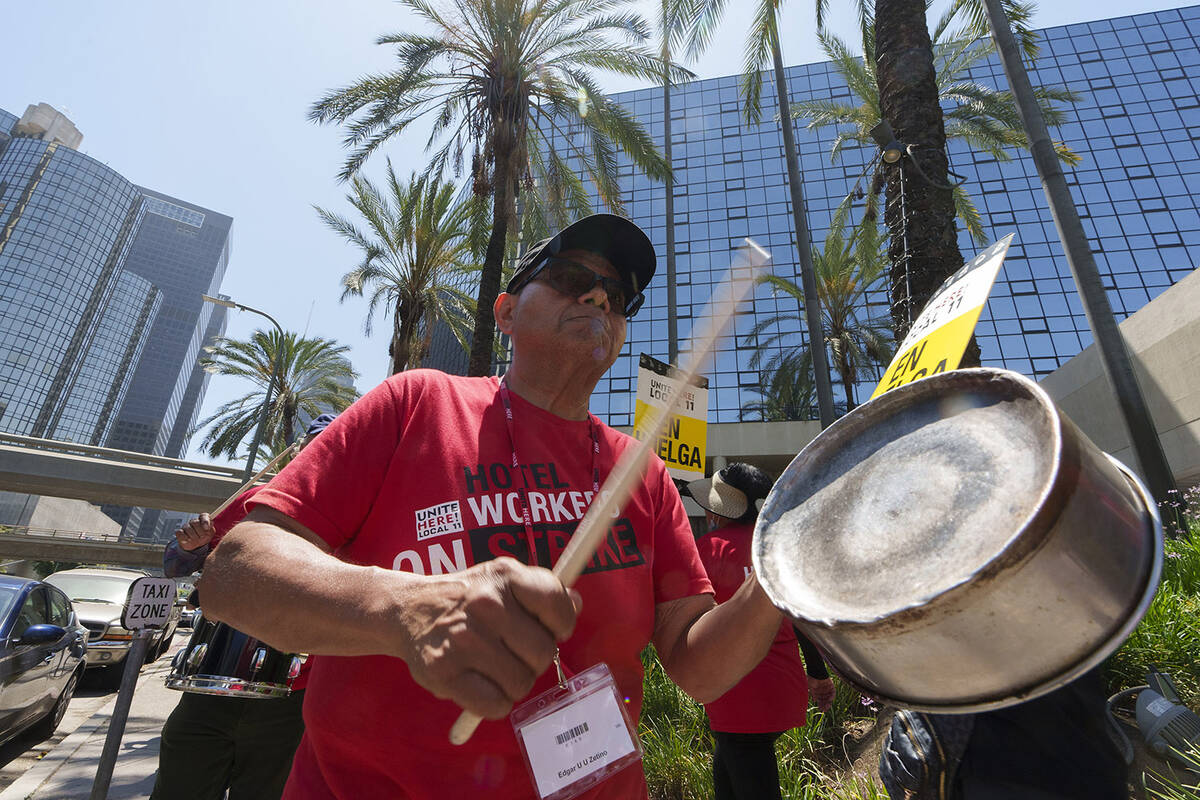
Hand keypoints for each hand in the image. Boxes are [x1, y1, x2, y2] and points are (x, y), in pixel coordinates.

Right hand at [175, 514, 215, 551]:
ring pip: (188, 528)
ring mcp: (186, 526)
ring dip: (193, 536)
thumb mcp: (210, 533)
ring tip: (197, 541)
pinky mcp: (180, 532)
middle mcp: (194, 521)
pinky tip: (188, 540)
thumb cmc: (204, 537)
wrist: (197, 545)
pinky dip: (185, 537)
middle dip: (200, 532)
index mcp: (203, 519)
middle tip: (202, 537)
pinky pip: (180, 532)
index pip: (203, 516)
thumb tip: (209, 526)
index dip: (205, 521)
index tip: (206, 529)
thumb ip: (210, 528)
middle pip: (195, 522)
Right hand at [392, 558, 580, 720]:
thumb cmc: (468, 598)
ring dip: (514, 682)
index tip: (548, 629)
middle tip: (515, 652)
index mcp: (504, 575)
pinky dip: (494, 703)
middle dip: (535, 659)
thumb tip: (576, 604)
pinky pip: (495, 706)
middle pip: (543, 652)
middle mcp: (485, 604)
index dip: (561, 624)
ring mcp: (463, 639)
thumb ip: (542, 591)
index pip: (556, 604)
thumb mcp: (503, 579)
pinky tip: (482, 684)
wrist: (409, 609)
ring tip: (495, 666)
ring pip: (521, 683)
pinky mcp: (444, 672)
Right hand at [809, 677, 835, 711]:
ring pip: (829, 698)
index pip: (820, 701)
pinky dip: (832, 697)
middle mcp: (823, 692)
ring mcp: (827, 689)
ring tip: (827, 706)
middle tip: (824, 709)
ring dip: (828, 703)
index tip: (821, 710)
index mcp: (818, 693)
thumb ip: (813, 694)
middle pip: (825, 701)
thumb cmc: (811, 679)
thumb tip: (814, 700)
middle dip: (825, 705)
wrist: (815, 672)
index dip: (821, 706)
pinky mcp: (831, 686)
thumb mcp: (810, 688)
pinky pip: (833, 693)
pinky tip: (829, 700)